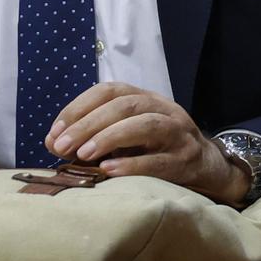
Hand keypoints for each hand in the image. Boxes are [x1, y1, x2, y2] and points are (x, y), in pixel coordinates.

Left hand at [46, 82, 248, 203]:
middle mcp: (164, 110)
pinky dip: (132, 164)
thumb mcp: (124, 137)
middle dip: (89, 124)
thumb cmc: (155, 150)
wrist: (207, 167)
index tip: (55, 132)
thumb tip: (53, 142)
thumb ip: (90, 136)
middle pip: (127, 105)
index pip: (111, 90)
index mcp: (146, 99)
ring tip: (84, 155)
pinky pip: (160, 160)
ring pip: (147, 124)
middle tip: (62, 147)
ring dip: (111, 137)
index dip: (79, 107)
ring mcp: (179, 133)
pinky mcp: (186, 160)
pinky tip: (109, 170)